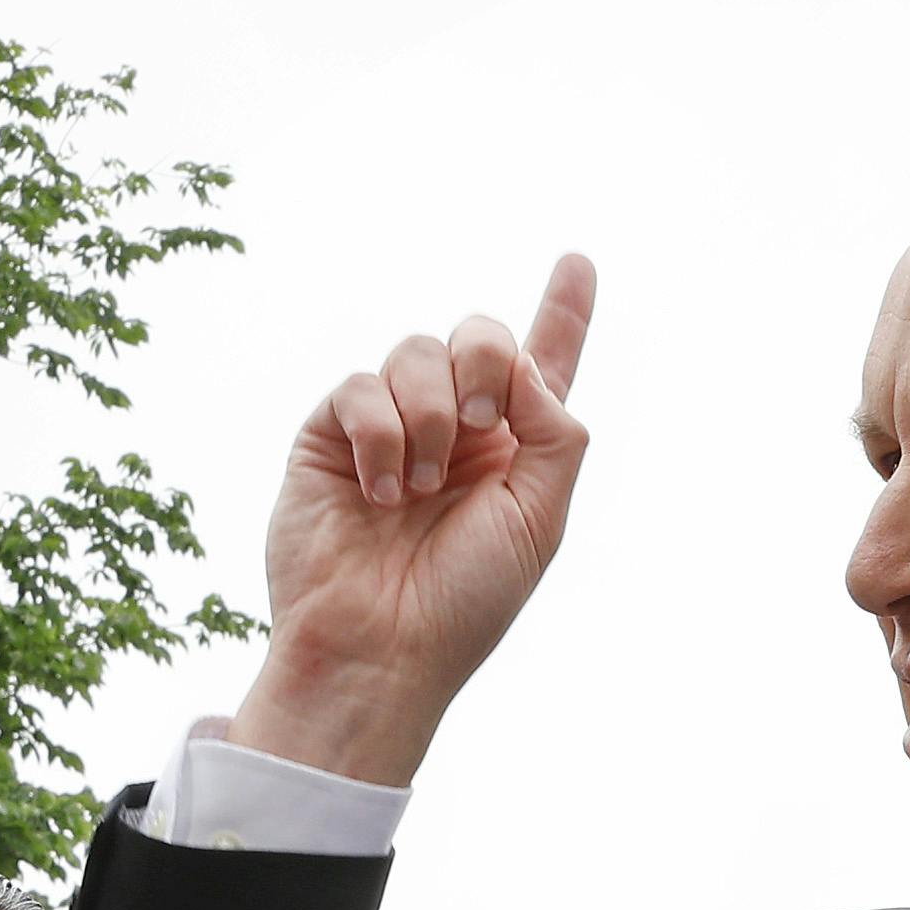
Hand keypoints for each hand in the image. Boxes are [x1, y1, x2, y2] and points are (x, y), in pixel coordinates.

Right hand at [226, 253, 598, 788]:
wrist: (378, 649)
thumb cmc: (464, 601)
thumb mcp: (540, 521)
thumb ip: (556, 433)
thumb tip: (527, 367)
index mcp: (513, 450)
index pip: (541, 365)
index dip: (563, 311)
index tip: (579, 260)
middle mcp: (454, 430)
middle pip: (479, 334)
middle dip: (485, 360)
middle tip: (479, 423)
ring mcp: (390, 429)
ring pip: (417, 350)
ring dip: (429, 414)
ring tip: (417, 490)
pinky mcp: (331, 436)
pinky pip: (360, 385)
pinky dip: (379, 433)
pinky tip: (379, 492)